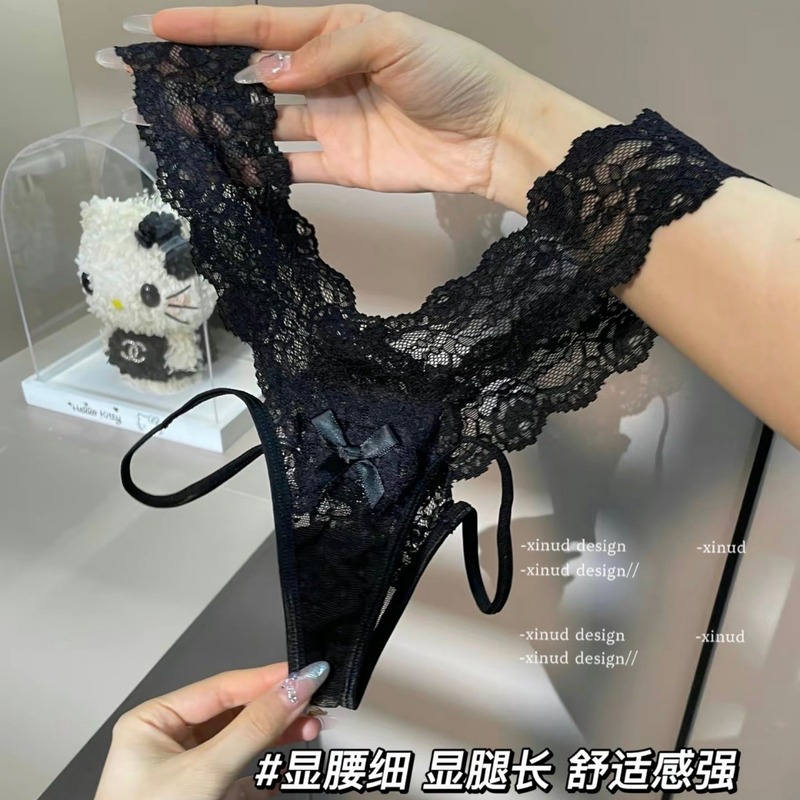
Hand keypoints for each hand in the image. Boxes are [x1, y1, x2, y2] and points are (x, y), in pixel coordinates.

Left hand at [94, 660, 329, 799]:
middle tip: (314, 704)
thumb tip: (295, 687)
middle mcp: (166, 741)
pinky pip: (237, 774)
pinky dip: (262, 773)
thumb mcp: (206, 772)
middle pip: (233, 712)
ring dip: (275, 736)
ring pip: (239, 740)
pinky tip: (283, 772)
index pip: (220, 688)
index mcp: (153, 722)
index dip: (266, 679)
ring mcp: (183, 771)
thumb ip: (254, 728)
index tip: (306, 672)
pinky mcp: (199, 796)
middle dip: (275, 709)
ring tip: (309, 730)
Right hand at [105, 5, 613, 213]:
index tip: (159, 25)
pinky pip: (295, 166)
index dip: (211, 26)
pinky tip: (233, 168)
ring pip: (268, 123)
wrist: (493, 136)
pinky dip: (265, 169)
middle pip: (256, 77)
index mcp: (335, 31)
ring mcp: (333, 124)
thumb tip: (268, 74)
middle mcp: (326, 76)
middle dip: (208, 78)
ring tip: (184, 128)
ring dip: (230, 126)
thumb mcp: (391, 38)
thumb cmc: (451, 73)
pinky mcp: (344, 167)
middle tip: (158, 83)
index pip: (262, 25)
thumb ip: (327, 51)